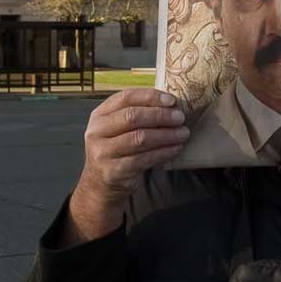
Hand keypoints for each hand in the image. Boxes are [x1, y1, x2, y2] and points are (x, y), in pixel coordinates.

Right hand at [63, 89, 189, 242]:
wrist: (99, 184)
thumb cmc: (115, 150)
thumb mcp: (116, 129)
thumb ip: (135, 115)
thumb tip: (170, 105)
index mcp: (99, 115)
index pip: (125, 97)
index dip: (150, 97)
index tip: (171, 100)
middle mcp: (97, 132)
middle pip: (132, 117)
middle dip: (160, 116)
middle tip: (180, 118)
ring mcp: (103, 152)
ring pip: (140, 138)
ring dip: (166, 135)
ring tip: (183, 133)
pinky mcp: (114, 171)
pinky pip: (144, 159)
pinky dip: (163, 152)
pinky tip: (176, 148)